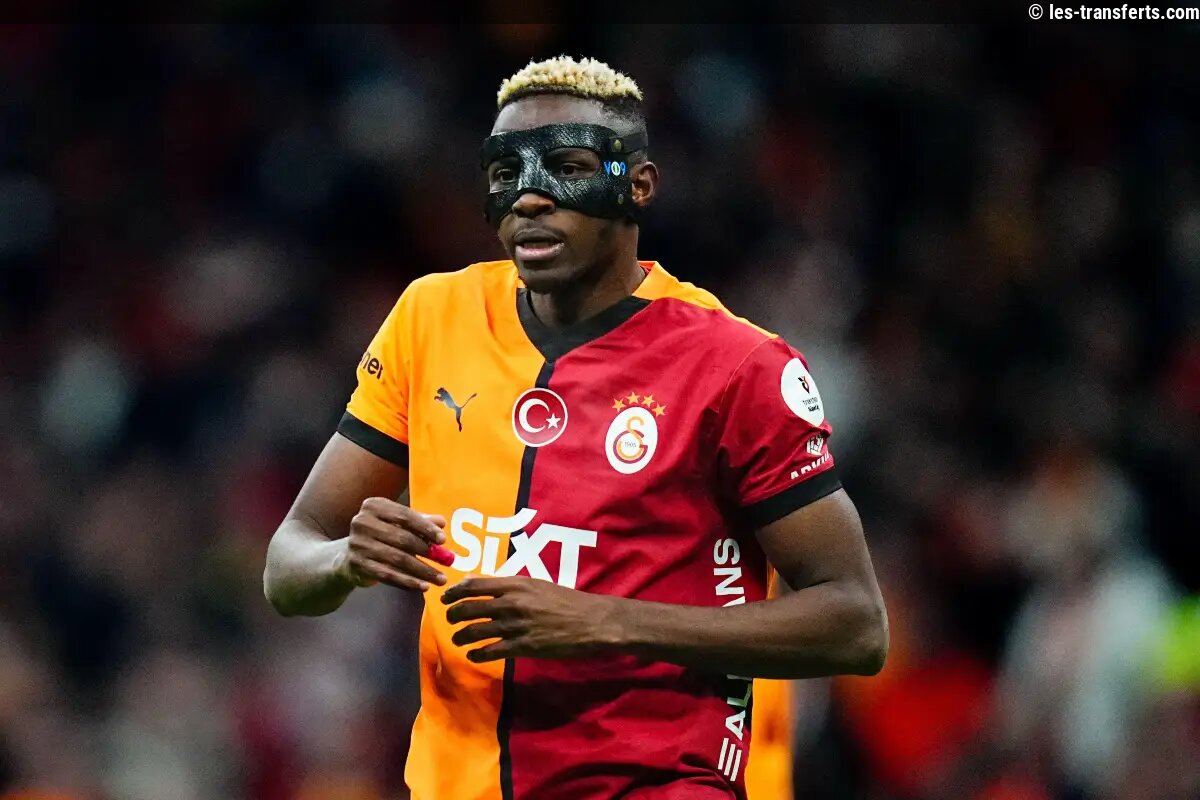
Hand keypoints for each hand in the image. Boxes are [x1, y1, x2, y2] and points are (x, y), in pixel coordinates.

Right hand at [338, 497, 455, 591]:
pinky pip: (388, 575)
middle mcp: (362, 522)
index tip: (443, 540)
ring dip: (422, 570)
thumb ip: (420, 521)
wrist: (350, 556)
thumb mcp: (399, 524)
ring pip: (397, 559)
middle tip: (447, 562)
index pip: (404, 515)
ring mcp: (357, 544)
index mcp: (374, 506)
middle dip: (428, 552)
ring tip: (440, 579)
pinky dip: (408, 581)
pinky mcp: (357, 564)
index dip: (426, 528)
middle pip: (402, 538)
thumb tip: (442, 522)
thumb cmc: (382, 535)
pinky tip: (423, 586)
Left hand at [441, 577, 619, 661]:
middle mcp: (512, 603)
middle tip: (450, 620)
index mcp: (516, 584)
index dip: (455, 593)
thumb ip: (507, 585)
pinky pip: (491, 651)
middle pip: (470, 608)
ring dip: (461, 637)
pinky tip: (474, 655)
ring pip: (476, 631)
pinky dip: (477, 654)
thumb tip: (475, 581)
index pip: (475, 585)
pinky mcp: (523, 647)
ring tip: (458, 640)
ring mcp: (516, 626)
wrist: (591, 621)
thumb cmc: (565, 601)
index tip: (445, 599)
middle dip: (454, 615)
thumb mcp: (536, 585)